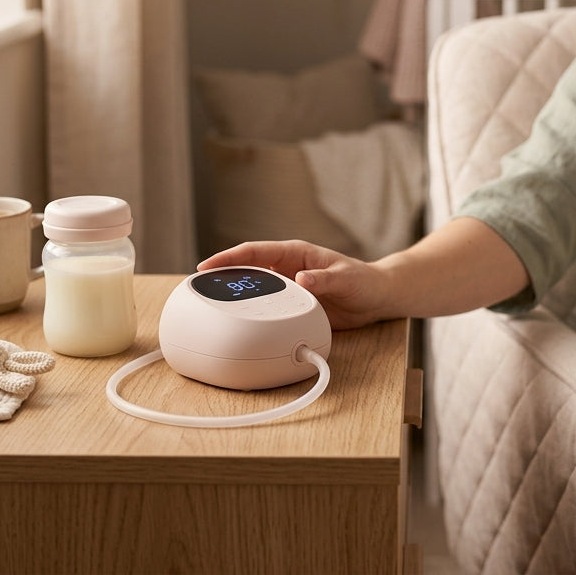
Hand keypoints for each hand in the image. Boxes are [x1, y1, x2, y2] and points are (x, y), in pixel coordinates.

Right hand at [197, 240, 391, 329]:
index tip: (207, 265)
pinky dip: (253, 314)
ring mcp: (288, 288)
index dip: (229, 257)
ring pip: (254, 291)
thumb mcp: (346, 279)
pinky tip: (241, 324)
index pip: (255, 251)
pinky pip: (267, 309)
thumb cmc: (363, 282)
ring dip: (236, 298)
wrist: (376, 299)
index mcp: (295, 254)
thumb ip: (324, 278)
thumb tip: (302, 278)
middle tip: (200, 289)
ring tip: (212, 308)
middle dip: (223, 277)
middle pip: (247, 270)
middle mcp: (287, 269)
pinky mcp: (292, 306)